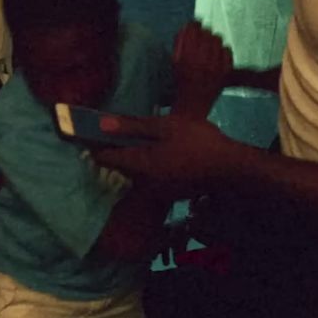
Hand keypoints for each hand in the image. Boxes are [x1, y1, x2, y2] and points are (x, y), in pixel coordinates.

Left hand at [92, 114, 248, 191]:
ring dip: (135, 158)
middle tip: (114, 131)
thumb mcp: (166, 127)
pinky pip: (152, 177)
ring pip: (137, 172)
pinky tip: (162, 153)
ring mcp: (158, 190)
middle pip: (121, 166)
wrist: (232, 168)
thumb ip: (133, 126)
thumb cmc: (199, 142)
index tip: (86, 133)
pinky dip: (151, 165)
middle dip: (117, 150)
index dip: (93, 145)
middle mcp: (144, 183)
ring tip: (141, 139)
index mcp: (140, 165)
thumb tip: (100, 124)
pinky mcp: (171, 192)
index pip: (105, 158)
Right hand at [172, 22, 232, 117]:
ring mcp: (215, 66)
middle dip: (202, 32)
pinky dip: (222, 50)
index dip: (193, 25)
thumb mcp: (174, 64)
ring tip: (208, 45)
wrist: (191, 110)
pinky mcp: (225, 72)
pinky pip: (227, 50)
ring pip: (218, 40)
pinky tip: (216, 55)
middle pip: (207, 33)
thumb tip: (186, 28)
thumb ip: (179, 44)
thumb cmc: (180, 87)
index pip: (192, 31)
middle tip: (200, 34)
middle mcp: (202, 61)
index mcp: (186, 58)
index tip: (193, 23)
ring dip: (212, 40)